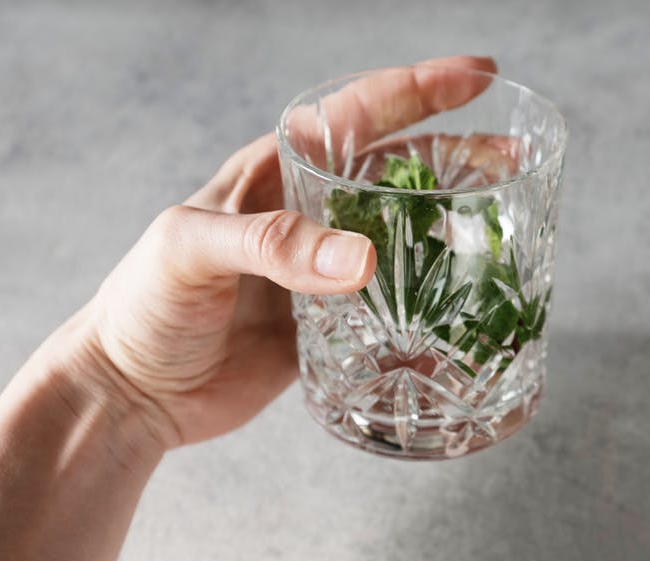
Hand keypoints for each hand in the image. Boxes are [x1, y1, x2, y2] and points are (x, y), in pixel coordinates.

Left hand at [79, 55, 497, 450]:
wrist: (132, 393)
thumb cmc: (144, 308)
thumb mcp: (188, 252)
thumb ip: (270, 244)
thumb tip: (363, 259)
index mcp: (274, 174)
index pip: (355, 116)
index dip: (417, 90)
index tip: (477, 77)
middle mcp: (308, 213)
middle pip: (399, 168)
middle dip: (459, 153)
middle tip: (516, 153)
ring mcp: (325, 268)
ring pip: (407, 231)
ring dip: (458, 220)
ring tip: (508, 220)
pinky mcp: (335, 321)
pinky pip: (399, 299)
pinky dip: (437, 294)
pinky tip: (470, 295)